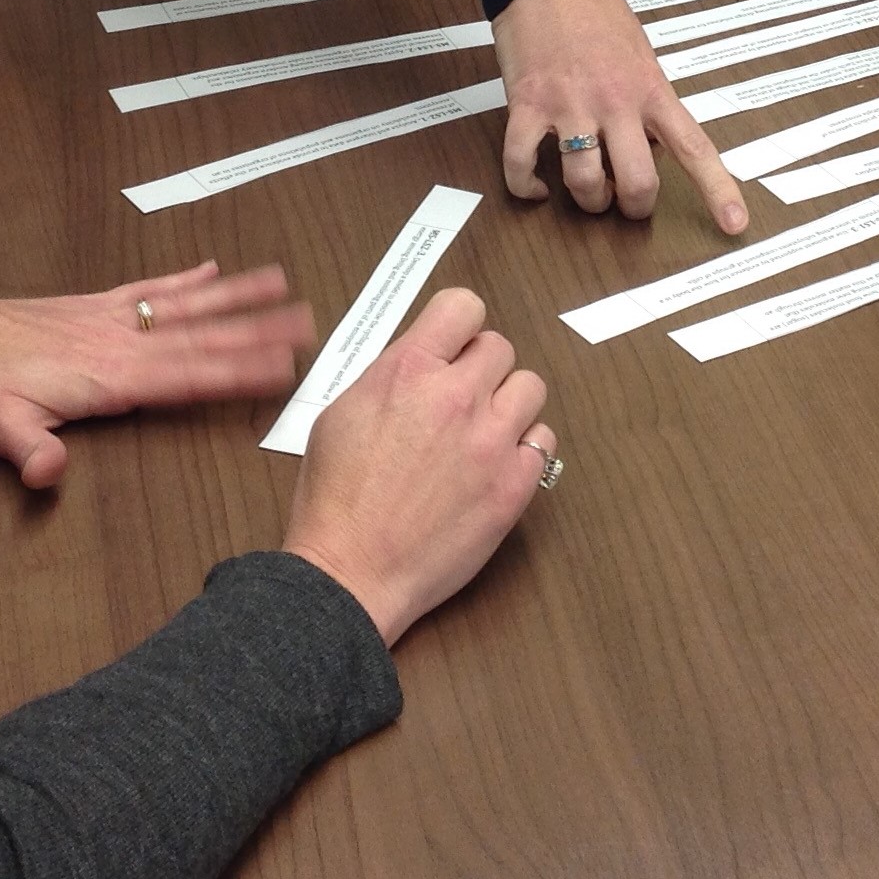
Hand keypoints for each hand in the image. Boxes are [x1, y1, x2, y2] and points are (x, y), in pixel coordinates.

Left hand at [0, 262, 313, 488]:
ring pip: (184, 307)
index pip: (187, 375)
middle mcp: (116, 341)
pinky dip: (182, 280)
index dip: (238, 372)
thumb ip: (28, 450)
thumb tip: (51, 473)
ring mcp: (107, 320)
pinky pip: (147, 290)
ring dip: (234, 297)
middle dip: (257, 332)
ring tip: (280, 285)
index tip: (284, 367)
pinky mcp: (91, 308)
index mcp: (106, 375)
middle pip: (201, 337)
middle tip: (308, 324)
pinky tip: (209, 269)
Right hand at [282, 289, 552, 645]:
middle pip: (500, 347)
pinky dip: (524, 448)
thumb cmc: (335, 501)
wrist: (352, 571)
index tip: (453, 346)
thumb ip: (388, 377)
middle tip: (460, 398)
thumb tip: (419, 362)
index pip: (463, 307)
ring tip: (482, 431)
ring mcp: (490, 441)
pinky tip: (495, 464)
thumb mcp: (340, 413)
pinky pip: (543, 441)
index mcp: (406, 371)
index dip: (459, 326)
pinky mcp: (514, 485)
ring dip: (508, 404)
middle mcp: (454, 397)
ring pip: (531, 388)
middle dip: (480, 368)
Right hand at [494, 0, 748, 234]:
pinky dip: (526, 186)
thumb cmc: (592, 6)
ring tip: (583, 190)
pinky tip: (535, 185)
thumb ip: (646, 99)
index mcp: (651, 89)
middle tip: (623, 200)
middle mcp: (616, 103)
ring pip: (584, 183)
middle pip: (638, 184)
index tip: (734, 225)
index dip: (717, 191)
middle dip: (632, 206)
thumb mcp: (639, 50)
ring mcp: (570, 106)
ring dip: (586, 200)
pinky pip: (521, 164)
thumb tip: (647, 145)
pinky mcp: (526, 105)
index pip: (694, 148)